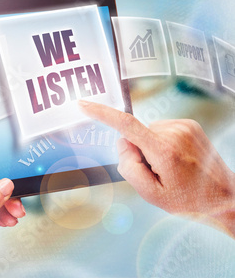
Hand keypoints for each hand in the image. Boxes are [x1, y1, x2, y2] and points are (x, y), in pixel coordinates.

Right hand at [78, 100, 234, 236]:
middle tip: (156, 173)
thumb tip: (123, 142)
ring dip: (150, 148)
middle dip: (136, 152)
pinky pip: (160, 130)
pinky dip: (161, 143)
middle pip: (135, 136)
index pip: (126, 125)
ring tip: (170, 168)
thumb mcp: (151, 194)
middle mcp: (175, 132)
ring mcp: (184, 126)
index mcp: (164, 151)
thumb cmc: (188, 200)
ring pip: (147, 133)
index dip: (101, 113)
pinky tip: (176, 159)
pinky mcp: (190, 124)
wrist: (224, 197)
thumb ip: (128, 167)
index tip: (84, 104)